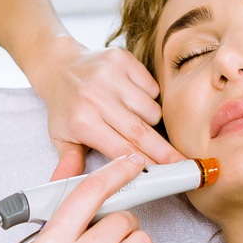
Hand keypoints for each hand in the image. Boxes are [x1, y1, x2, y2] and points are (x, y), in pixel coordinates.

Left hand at [30, 39, 182, 178]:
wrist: (60, 66)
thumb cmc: (66, 106)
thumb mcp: (61, 137)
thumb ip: (70, 162)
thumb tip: (62, 182)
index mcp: (82, 121)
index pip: (120, 148)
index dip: (143, 162)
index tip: (161, 173)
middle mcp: (96, 97)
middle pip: (140, 131)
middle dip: (163, 150)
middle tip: (182, 163)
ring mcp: (110, 75)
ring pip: (150, 109)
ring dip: (150, 120)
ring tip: (134, 119)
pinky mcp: (122, 59)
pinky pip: (151, 87)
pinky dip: (148, 96)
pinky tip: (132, 97)